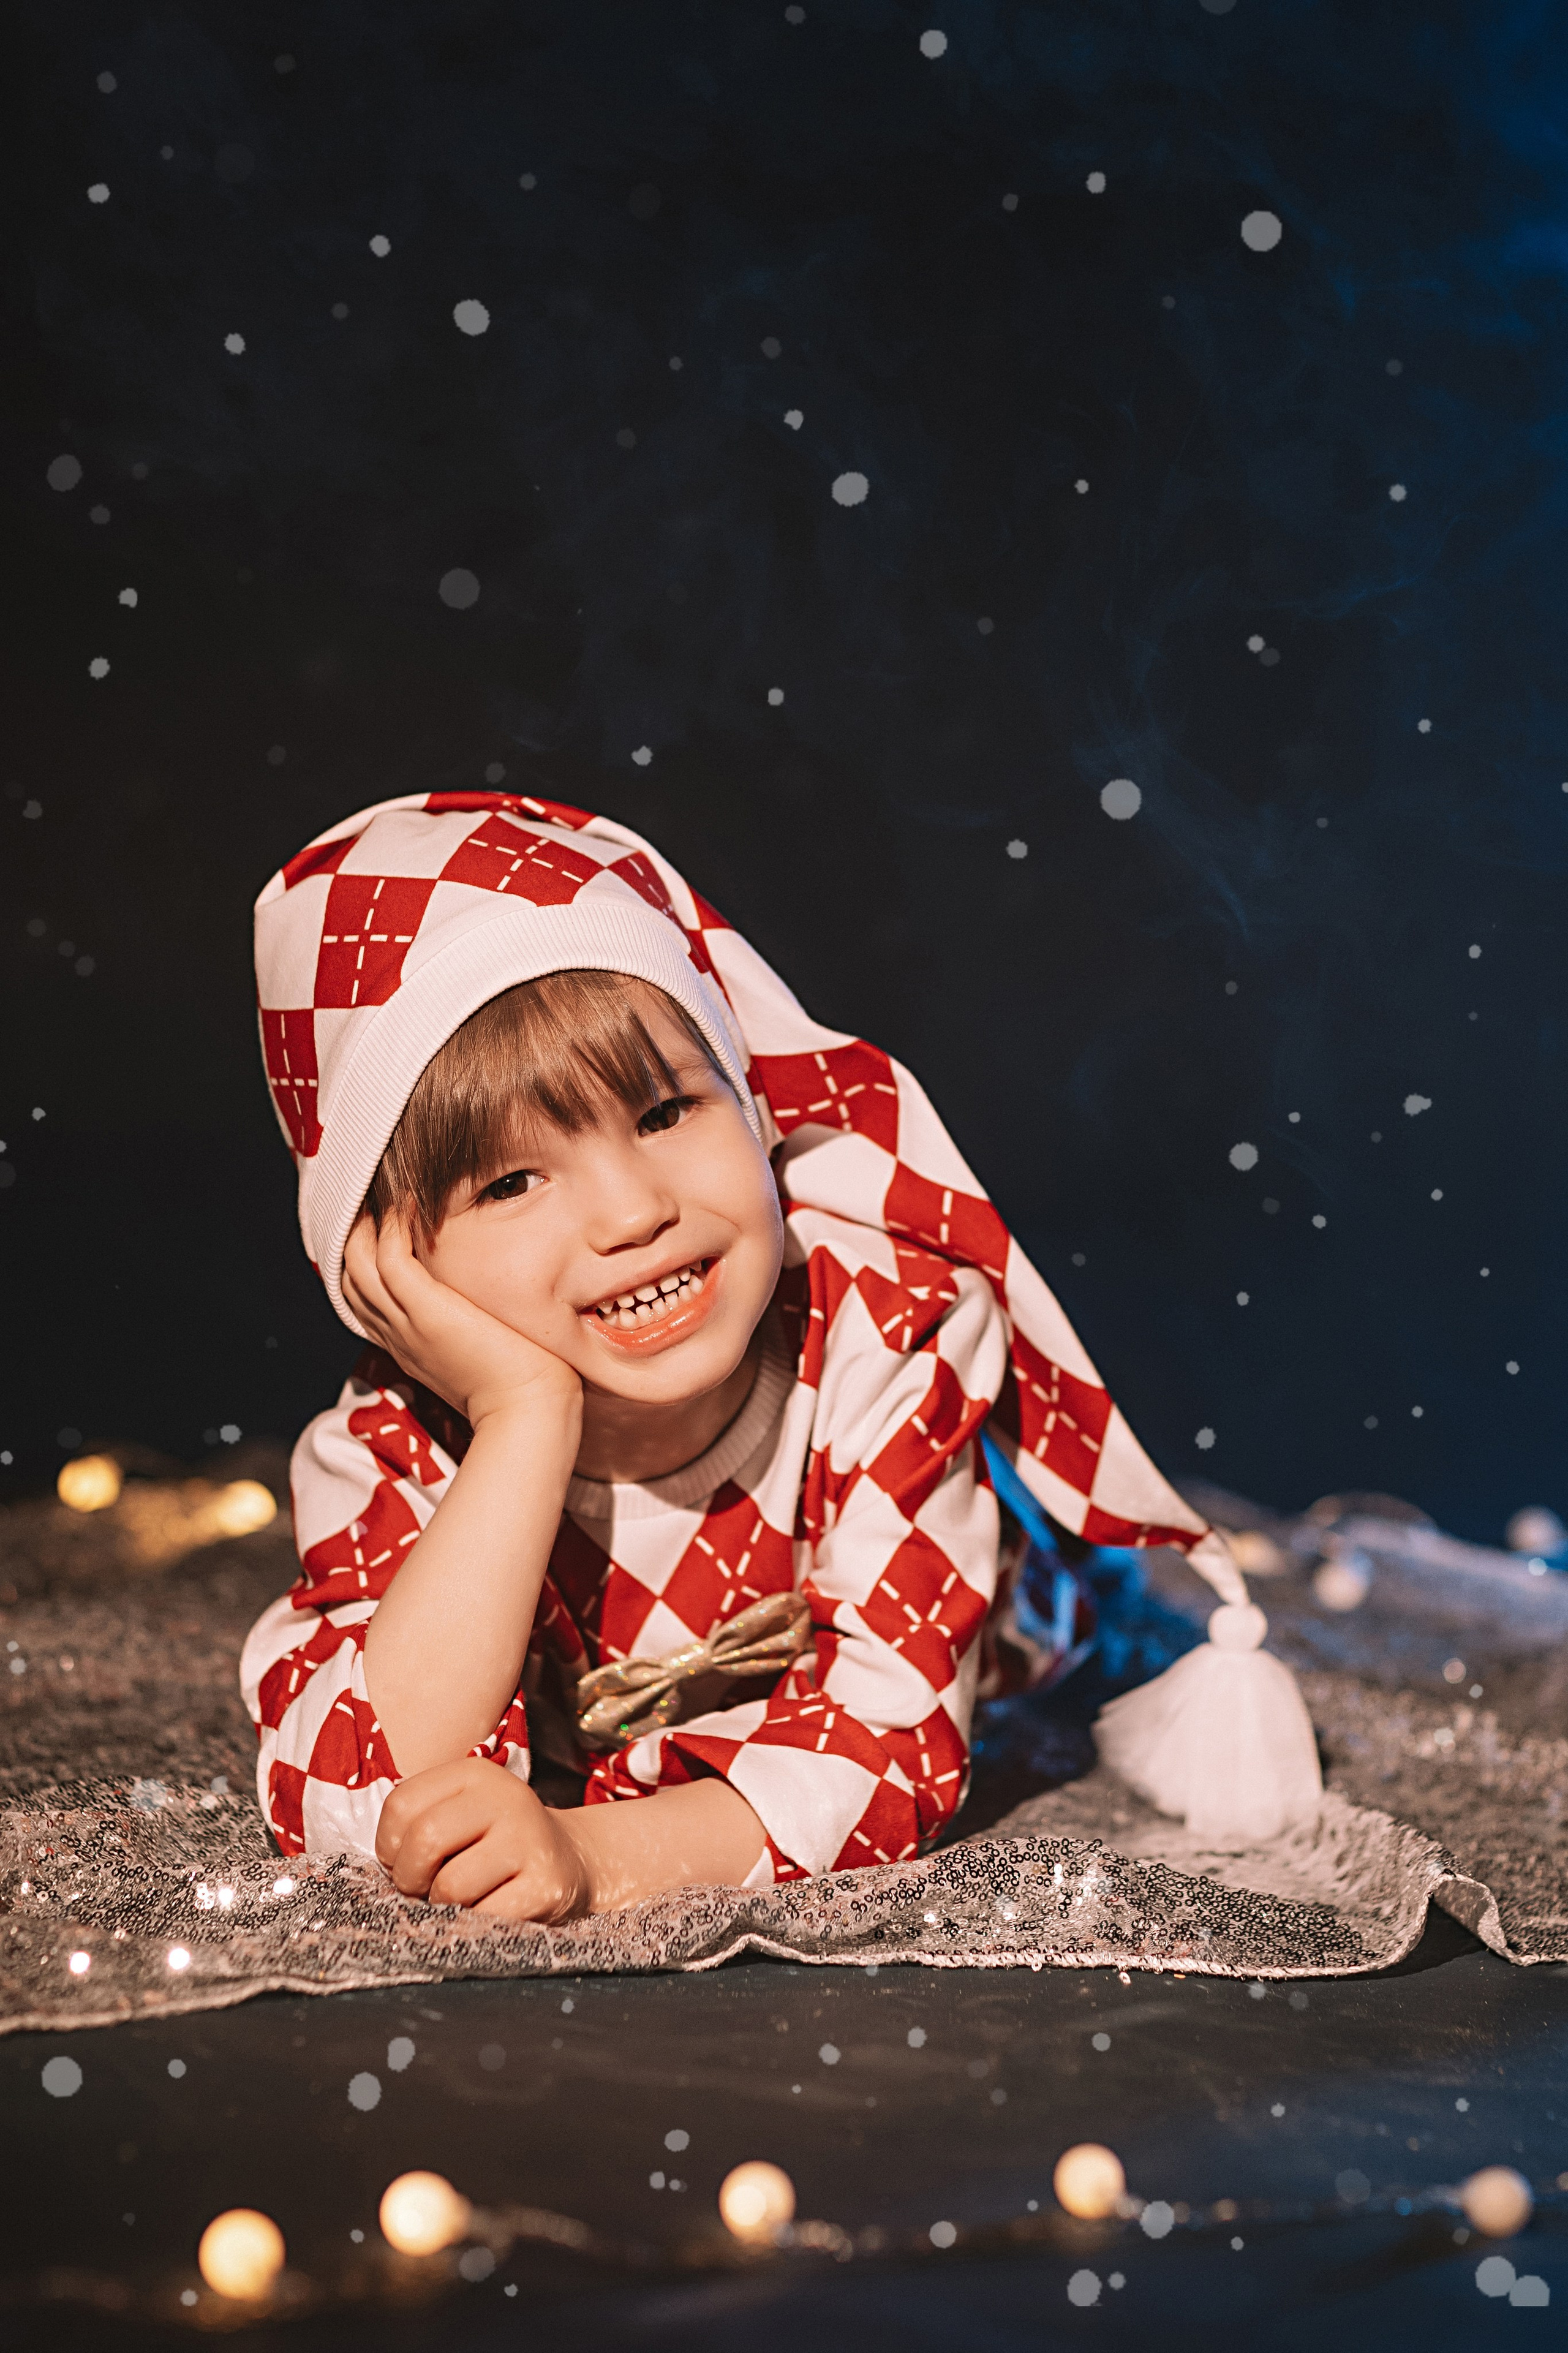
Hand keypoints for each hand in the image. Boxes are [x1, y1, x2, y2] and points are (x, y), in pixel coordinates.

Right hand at [343, 1211, 580, 1430]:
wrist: (530, 1412)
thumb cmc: (522, 1385)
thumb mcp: (481, 1351)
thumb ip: (468, 1325)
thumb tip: (482, 1301)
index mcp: (408, 1345)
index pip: (365, 1299)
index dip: (362, 1262)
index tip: (378, 1229)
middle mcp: (398, 1335)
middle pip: (351, 1278)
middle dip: (353, 1236)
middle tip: (374, 1200)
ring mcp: (408, 1324)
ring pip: (358, 1266)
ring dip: (367, 1225)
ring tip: (386, 1193)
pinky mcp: (428, 1313)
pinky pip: (391, 1261)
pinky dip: (392, 1228)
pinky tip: (408, 1203)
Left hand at [375, 1757, 593, 1921]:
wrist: (571, 1860)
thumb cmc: (495, 1842)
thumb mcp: (462, 1813)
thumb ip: (420, 1824)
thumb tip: (384, 1870)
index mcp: (475, 1774)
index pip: (401, 1805)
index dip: (389, 1845)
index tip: (405, 1860)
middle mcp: (505, 1797)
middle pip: (425, 1839)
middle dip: (410, 1878)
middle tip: (424, 1889)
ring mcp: (529, 1840)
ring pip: (451, 1885)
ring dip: (443, 1907)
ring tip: (460, 1900)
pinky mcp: (545, 1884)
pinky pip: (482, 1918)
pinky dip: (472, 1926)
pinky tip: (488, 1912)